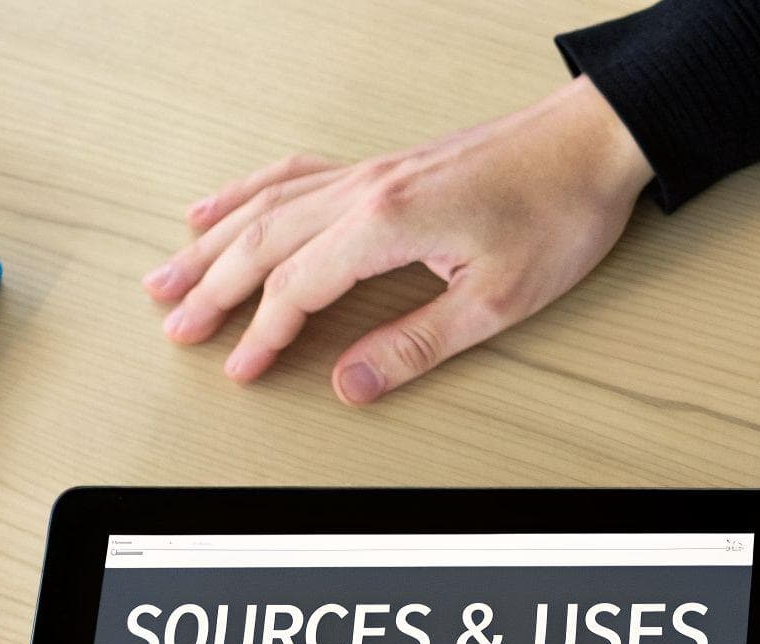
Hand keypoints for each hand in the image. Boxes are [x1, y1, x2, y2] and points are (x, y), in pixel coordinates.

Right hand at [142, 75, 652, 403]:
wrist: (592, 143)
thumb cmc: (559, 214)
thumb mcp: (498, 302)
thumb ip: (417, 346)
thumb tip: (351, 384)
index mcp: (387, 222)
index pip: (299, 287)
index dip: (263, 334)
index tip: (238, 369)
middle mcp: (367, 188)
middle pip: (265, 242)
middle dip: (214, 289)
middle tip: (175, 328)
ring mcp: (372, 170)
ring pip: (268, 205)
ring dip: (214, 243)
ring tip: (167, 274)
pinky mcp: (385, 164)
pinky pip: (294, 174)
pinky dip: (247, 193)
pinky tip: (218, 207)